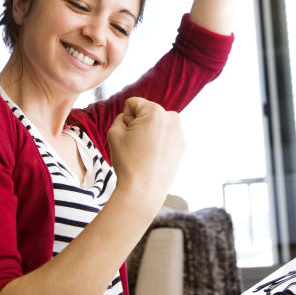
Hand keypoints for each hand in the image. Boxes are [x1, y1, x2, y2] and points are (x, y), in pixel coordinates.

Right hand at [106, 97, 184, 214]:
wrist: (143, 190)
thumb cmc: (128, 162)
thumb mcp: (114, 133)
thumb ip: (120, 118)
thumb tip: (131, 118)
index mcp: (156, 112)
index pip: (133, 104)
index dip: (125, 118)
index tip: (128, 134)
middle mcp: (172, 119)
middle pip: (147, 113)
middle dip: (139, 124)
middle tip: (135, 144)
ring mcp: (179, 133)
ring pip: (157, 125)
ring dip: (149, 133)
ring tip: (144, 152)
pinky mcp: (181, 146)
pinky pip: (164, 137)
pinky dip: (158, 143)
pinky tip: (152, 158)